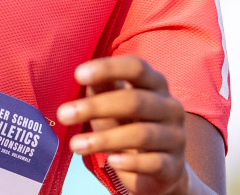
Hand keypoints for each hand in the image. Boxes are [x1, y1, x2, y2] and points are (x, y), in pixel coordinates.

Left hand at [57, 56, 192, 194]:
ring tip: (74, 145)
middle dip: (96, 107)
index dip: (108, 68)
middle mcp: (170, 107)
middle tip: (63, 115)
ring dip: (104, 139)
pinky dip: (131, 162)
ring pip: (141, 134)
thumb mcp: (113, 109)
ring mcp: (176, 137)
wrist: (161, 171)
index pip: (136, 68)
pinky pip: (154, 162)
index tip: (78, 75)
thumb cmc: (131, 129)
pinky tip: (111, 162)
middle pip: (135, 101)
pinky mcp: (175, 166)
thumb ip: (102, 92)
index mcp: (155, 85)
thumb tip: (84, 76)